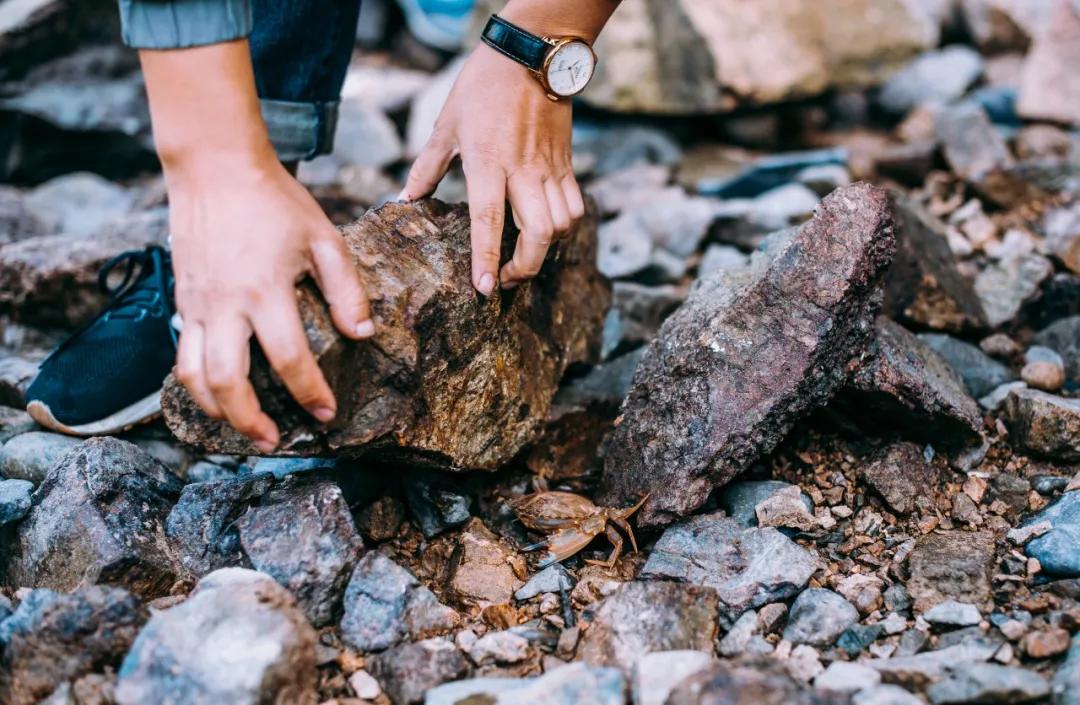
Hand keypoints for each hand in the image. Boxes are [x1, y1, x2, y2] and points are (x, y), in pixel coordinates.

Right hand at [169, 153, 372, 451]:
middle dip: (249, 420)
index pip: (289, 357)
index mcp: (265, 290)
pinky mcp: (183, 301)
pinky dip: (196, 382)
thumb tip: (363, 333)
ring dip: (216, 411)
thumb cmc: (275, 202)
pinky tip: (218, 393)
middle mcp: (226, 305)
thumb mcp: (324, 237)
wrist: (214, 169)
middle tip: (274, 440)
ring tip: (242, 428)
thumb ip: (346, 288)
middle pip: (227, 381)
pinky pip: (181, 354)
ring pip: (193, 376)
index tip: (326, 413)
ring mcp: (198, 305)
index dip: (310, 392)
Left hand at [401, 43, 585, 292]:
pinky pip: (574, 206)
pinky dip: (565, 227)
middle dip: (526, 267)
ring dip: (546, 250)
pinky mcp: (567, 164)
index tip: (486, 289)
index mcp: (488, 162)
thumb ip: (426, 167)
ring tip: (525, 256)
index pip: (489, 220)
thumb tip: (406, 198)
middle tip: (508, 279)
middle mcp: (523, 171)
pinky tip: (547, 230)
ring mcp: (549, 168)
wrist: (531, 55)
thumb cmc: (482, 87)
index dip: (487, 258)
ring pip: (562, 225)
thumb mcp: (446, 124)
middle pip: (539, 234)